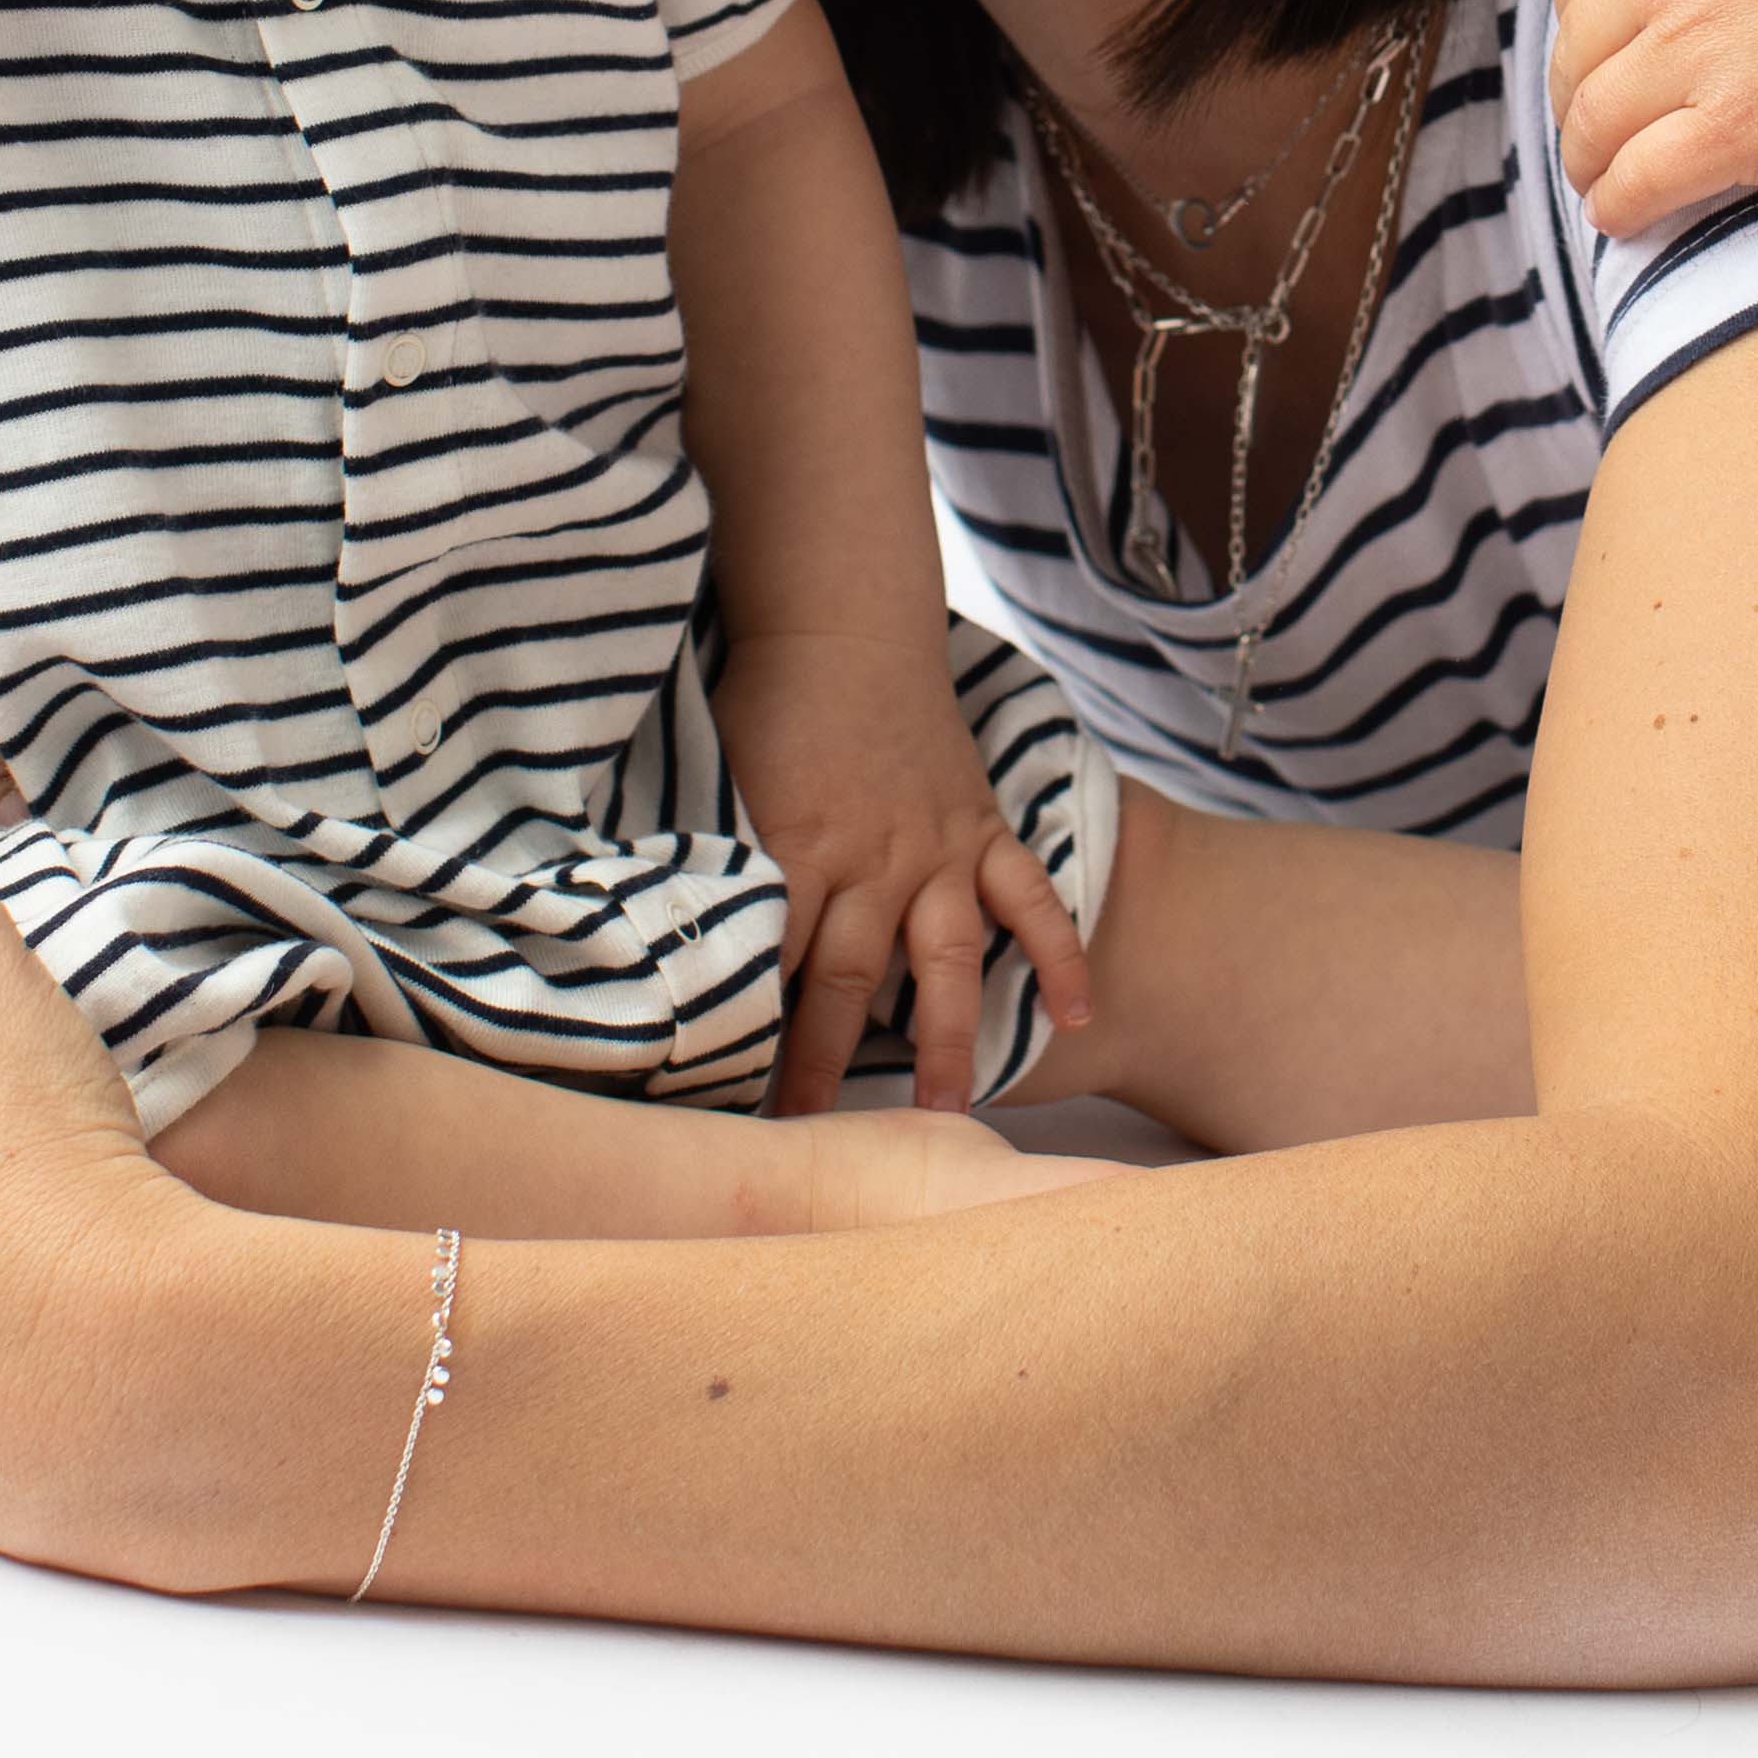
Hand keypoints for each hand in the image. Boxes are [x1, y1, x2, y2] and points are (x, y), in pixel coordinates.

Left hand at [711, 626, 1094, 1117]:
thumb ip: (721, 865)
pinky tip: (1076, 1014)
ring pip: (945, 960)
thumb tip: (680, 939)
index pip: (772, 957)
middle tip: (806, 1130)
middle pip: (849, 979)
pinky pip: (1031, 897)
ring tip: (945, 1114)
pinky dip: (1059, 953)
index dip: (750, 1026)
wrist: (840, 627)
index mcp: (799, 847)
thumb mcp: (726, 785)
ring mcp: (937, 848)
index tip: (727, 1089)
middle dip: (823, 1060)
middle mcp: (873, 860)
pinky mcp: (981, 827)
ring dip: (945, 1039)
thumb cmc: (766, 704)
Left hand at [1545, 0, 1757, 231]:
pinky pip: (1640, 180)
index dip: (1583, 21)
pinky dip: (1616, 204)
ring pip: (1596, 120)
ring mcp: (1699, 48)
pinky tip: (1622, 215)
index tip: (1599, 51)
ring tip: (1599, 175)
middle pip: (1578, 47)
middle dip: (1576, 90)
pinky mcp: (1741, 127)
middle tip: (1594, 119)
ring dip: (1587, 157)